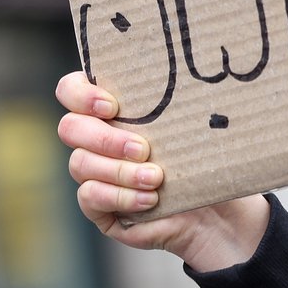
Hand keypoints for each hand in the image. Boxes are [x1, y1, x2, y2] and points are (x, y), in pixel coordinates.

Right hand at [55, 72, 269, 270]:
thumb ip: (171, 103)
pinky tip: (149, 200)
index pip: (71, 90)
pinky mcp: (97, 207)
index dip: (81, 95)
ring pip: (80, 164)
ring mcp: (93, 174)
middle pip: (70, 127)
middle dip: (105, 138)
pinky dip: (120, 196)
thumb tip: (178, 75)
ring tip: (156, 178)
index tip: (113, 106)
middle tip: (143, 148)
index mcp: (111, 110)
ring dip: (120, 171)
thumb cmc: (204, 161)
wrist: (217, 213)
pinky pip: (89, 197)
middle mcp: (94, 139)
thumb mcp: (191, 127)